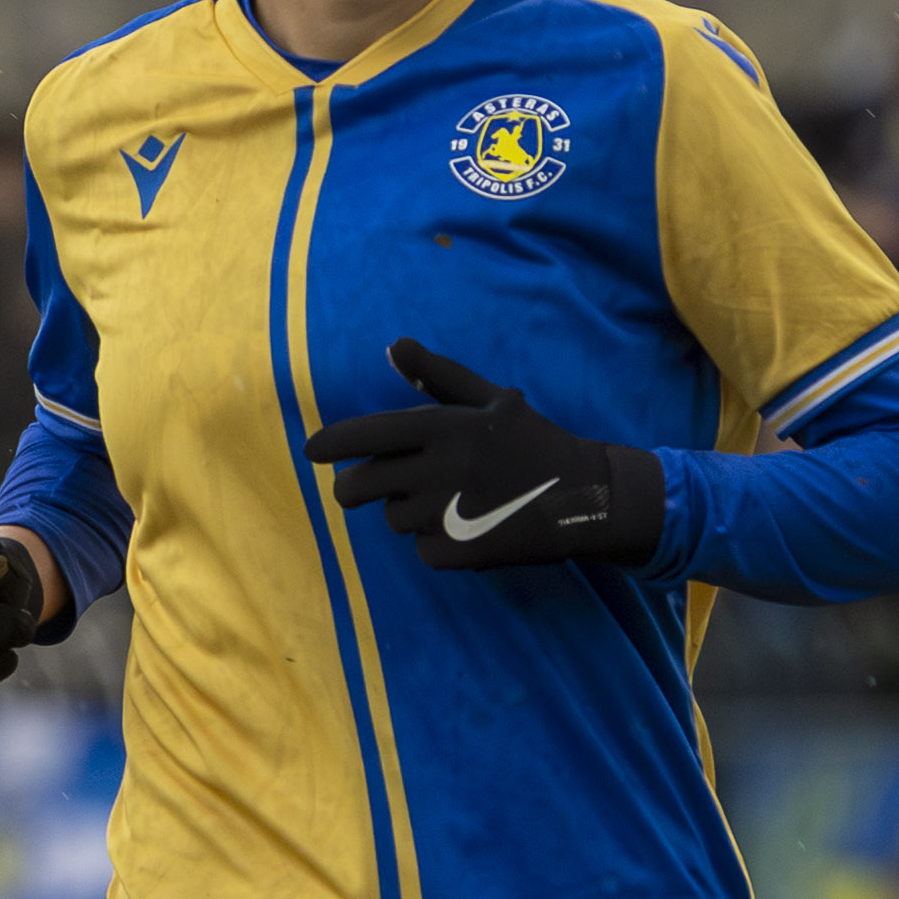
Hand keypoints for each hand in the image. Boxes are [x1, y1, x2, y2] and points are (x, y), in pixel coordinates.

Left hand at [307, 340, 665, 571]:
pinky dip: (436, 544)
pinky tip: (467, 528)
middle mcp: (439, 468)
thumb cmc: (534, 440)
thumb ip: (436, 375)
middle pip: (361, 487)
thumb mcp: (490, 399)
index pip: (368, 434)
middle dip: (351, 489)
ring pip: (394, 519)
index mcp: (443, 426)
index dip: (333, 442)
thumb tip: (393, 346)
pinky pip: (422, 551)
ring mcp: (448, 513)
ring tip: (449, 501)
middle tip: (358, 490)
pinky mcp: (461, 552)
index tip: (310, 451)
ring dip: (408, 513)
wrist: (587, 495)